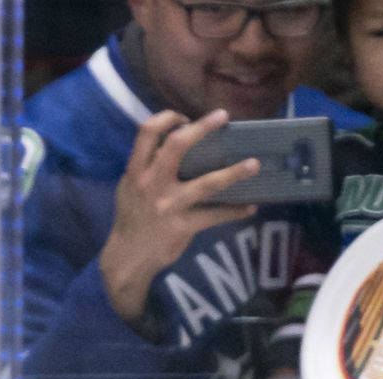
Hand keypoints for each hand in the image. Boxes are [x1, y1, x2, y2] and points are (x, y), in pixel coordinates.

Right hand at [98, 109, 260, 326]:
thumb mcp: (128, 187)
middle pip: (177, 146)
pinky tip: (249, 208)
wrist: (127, 257)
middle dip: (202, 128)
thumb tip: (174, 141)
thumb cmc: (131, 217)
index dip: (167, 118)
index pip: (147, 132)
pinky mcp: (183, 226)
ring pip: (206, 184)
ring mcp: (169, 206)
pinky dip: (234, 211)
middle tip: (223, 117)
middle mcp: (151, 184)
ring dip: (233, 173)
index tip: (184, 118)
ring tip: (254, 164)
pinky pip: (214, 216)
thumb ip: (146, 166)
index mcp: (136, 172)